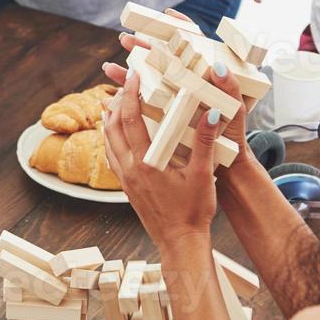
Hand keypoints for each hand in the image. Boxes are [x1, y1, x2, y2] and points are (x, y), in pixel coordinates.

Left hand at [102, 56, 247, 250]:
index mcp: (145, 162)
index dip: (131, 94)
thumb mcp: (203, 174)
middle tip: (126, 85)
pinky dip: (112, 139)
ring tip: (116, 103)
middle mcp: (129, 169)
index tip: (133, 76)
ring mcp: (125, 180)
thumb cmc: (193, 212)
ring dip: (110, 120)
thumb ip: (205, 141)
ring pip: (108, 142)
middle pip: (112, 127)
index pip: (131, 119)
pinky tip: (119, 136)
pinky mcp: (127, 188)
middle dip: (117, 102)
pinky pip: (112, 156)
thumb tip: (211, 113)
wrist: (180, 243)